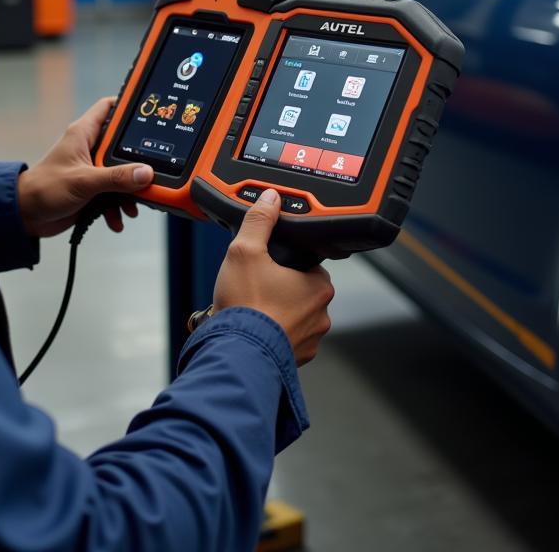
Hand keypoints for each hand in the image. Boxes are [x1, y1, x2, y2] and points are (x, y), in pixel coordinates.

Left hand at [17, 97, 153, 238]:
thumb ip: (115, 178)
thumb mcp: (83, 181)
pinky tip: (117, 219)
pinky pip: (113, 194)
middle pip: (123, 145)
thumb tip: (145, 173)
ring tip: (132, 205)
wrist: (25, 216)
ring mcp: (92, 169)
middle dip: (137, 162)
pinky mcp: (92, 189)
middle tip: (151, 172)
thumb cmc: (43, 189)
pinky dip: (118, 206)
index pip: (109, 108)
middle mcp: (89, 148)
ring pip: (122, 173)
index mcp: (83, 134)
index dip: (128, 105)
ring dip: (129, 191)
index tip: (150, 112)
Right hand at [213, 189, 334, 365]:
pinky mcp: (296, 358)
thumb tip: (270, 199)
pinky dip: (272, 333)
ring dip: (277, 312)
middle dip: (280, 287)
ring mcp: (310, 340)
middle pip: (301, 290)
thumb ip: (259, 221)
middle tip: (255, 285)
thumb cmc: (245, 306)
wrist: (236, 352)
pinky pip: (286, 339)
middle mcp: (321, 315)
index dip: (287, 262)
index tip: (270, 265)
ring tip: (251, 308)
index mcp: (319, 286)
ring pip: (294, 316)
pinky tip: (254, 327)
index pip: (309, 264)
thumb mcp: (245, 250)